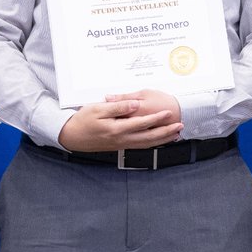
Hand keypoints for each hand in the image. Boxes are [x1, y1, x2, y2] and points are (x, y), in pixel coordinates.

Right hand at [58, 90, 182, 151]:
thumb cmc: (83, 120)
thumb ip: (118, 108)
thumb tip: (134, 105)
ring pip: (146, 144)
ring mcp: (121, 144)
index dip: (157, 118)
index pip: (142, 123)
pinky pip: (140, 146)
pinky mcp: (120, 146)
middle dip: (166, 132)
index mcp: (117, 129)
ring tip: (175, 134)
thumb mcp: (97, 109)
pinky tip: (158, 141)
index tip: (168, 113)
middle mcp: (121, 139)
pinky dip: (152, 144)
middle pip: (149, 138)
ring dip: (162, 140)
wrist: (71, 137)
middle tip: (180, 126)